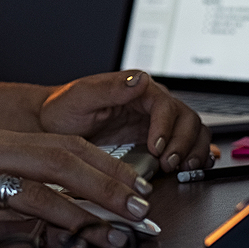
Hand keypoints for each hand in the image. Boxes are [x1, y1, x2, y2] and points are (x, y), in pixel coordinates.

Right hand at [0, 130, 154, 247]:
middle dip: (108, 185)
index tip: (134, 184)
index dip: (106, 164)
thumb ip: (20, 171)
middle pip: (64, 162)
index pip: (66, 145)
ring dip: (87, 213)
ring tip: (116, 230)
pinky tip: (68, 238)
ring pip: (44, 192)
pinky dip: (46, 228)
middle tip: (139, 206)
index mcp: (1, 139)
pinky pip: (13, 219)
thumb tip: (69, 196)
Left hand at [37, 70, 212, 172]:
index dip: (165, 127)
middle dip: (183, 142)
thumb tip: (139, 80)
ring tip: (182, 167)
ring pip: (192, 130)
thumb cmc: (63, 110)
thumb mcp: (80, 97)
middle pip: (186, 118)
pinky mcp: (154, 138)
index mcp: (136, 88)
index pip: (165, 104)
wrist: (52, 125)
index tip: (156, 147)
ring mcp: (154, 121)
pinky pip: (185, 142)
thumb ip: (110, 88)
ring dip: (193, 149)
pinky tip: (196, 163)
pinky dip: (196, 151)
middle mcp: (149, 102)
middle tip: (169, 163)